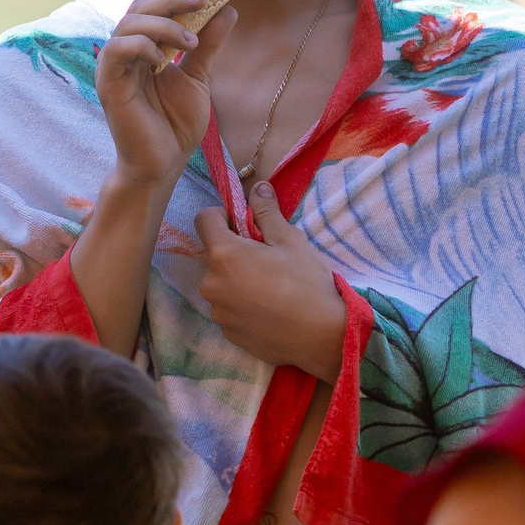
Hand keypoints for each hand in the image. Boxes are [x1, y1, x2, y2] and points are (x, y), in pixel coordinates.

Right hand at [94, 0, 237, 192]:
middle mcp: (127, 50)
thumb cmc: (176, 124)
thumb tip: (229, 10)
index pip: (150, 2)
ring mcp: (116, 65)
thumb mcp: (199, 77)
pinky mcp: (109, 83)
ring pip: (129, 22)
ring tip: (190, 39)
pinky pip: (118, 49)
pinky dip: (141, 45)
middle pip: (140, 5)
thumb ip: (209, 45)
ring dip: (162, 22)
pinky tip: (163, 58)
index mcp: (145, 45)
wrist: (163, 163)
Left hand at [194, 182, 346, 379]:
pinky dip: (243, 304)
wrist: (321, 337)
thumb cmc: (306, 283)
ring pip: (221, 284)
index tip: (244, 223)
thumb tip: (258, 187)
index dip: (222, 215)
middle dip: (234, 251)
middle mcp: (211, 284)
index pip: (203, 220)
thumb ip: (267, 213)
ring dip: (237, 279)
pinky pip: (229, 308)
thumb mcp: (290, 241)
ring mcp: (218, 312)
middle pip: (214, 255)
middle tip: (266, 258)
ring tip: (271, 287)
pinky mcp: (228, 333)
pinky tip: (270, 309)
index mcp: (223, 255)